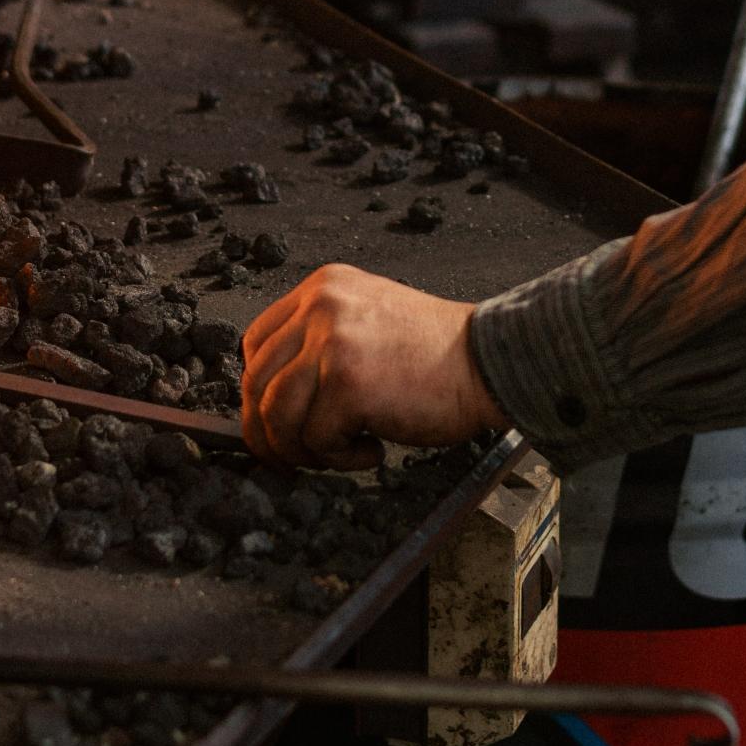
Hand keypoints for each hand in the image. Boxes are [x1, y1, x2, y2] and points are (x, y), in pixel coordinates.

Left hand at [241, 265, 510, 468]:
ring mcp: (332, 343)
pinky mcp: (348, 384)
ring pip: (277, 415)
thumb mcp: (367, 319)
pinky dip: (340, 458)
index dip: (257, 391)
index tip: (272, 421)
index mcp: (323, 287)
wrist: (489, 361)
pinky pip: (316, 438)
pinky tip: (372, 450)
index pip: (256, 342)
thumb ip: (320, 339)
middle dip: (267, 432)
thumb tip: (273, 398)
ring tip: (338, 455)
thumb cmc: (437, 353)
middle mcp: (321, 307)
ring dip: (302, 449)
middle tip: (289, 458)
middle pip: (257, 382)